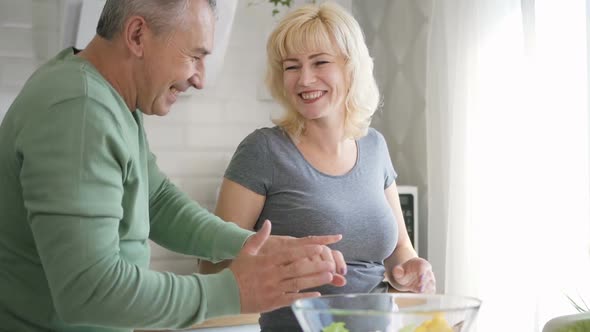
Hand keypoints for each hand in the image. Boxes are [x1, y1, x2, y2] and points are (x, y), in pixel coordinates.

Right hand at [229, 220, 344, 313]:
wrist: (225, 293)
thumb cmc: (237, 272)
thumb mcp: (247, 252)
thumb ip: (259, 237)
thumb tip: (267, 223)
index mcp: (267, 261)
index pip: (290, 254)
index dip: (306, 250)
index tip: (319, 247)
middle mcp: (272, 274)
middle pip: (298, 268)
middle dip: (316, 266)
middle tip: (330, 263)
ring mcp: (274, 288)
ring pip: (298, 283)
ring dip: (315, 280)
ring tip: (330, 276)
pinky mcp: (274, 301)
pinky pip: (292, 299)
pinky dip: (305, 296)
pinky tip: (317, 294)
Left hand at [391, 257, 435, 292]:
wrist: (407, 276)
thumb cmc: (404, 271)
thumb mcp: (399, 270)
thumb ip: (398, 271)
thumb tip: (398, 271)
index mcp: (421, 264)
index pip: (423, 267)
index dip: (422, 273)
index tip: (420, 278)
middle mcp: (428, 271)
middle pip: (428, 277)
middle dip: (424, 283)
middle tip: (420, 290)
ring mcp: (430, 280)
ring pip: (431, 285)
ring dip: (426, 291)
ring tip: (420, 295)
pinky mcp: (430, 288)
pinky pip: (430, 292)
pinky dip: (427, 295)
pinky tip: (421, 298)